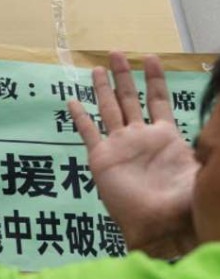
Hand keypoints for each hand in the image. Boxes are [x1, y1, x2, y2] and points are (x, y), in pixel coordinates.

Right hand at [68, 52, 199, 257]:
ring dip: (103, 89)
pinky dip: (80, 117)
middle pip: (130, 98)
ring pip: (109, 109)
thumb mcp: (204, 163)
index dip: (154, 78)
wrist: (161, 225)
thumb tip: (217, 104)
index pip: (158, 99)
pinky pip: (88, 132)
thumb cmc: (186, 199)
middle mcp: (140, 137)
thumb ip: (206, 138)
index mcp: (165, 136)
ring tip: (98, 68)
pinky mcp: (102, 158)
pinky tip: (72, 101)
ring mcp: (120, 146)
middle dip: (124, 75)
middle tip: (117, 53)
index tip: (151, 57)